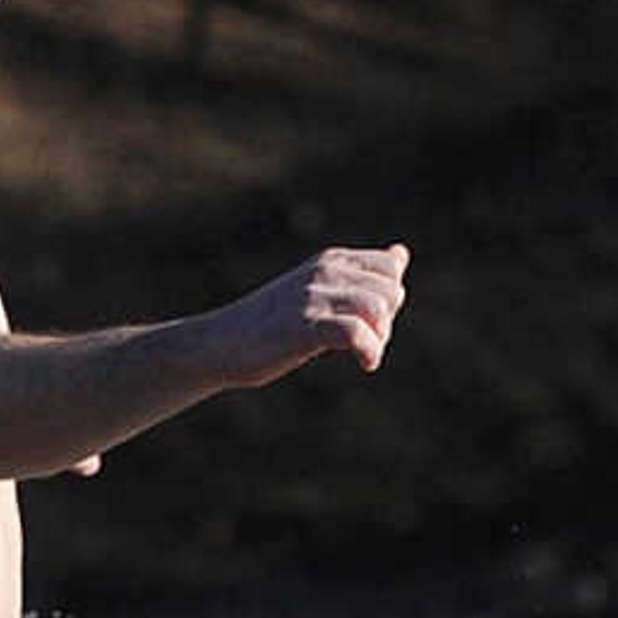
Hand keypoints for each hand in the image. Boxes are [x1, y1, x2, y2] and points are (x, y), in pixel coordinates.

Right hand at [221, 242, 409, 382]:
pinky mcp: (303, 327)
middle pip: (390, 290)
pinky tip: (364, 363)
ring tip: (362, 353)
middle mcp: (324, 272)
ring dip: (379, 338)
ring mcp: (312, 298)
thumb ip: (362, 274)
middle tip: (362, 342)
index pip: (389, 268)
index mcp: (330, 261)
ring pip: (378, 308)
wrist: (216, 344)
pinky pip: (355, 333)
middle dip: (386, 321)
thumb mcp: (319, 289)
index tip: (365, 322)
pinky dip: (368, 351)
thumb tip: (401, 253)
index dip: (388, 299)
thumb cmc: (268, 323)